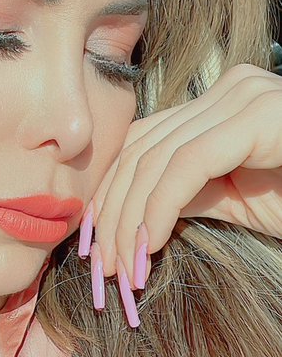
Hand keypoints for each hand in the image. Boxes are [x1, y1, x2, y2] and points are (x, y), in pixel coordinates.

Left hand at [78, 63, 281, 324]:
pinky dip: (159, 208)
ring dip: (129, 218)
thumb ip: (191, 194)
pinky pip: (187, 164)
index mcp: (224, 103)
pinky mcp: (259, 116)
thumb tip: (135, 214)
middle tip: (102, 268)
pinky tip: (150, 245)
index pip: (144, 143)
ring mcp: (248, 96)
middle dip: (112, 212)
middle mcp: (233, 88)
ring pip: (156, 156)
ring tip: (122, 268)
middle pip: (141, 147)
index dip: (112, 196)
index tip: (96, 248)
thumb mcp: (240, 201)